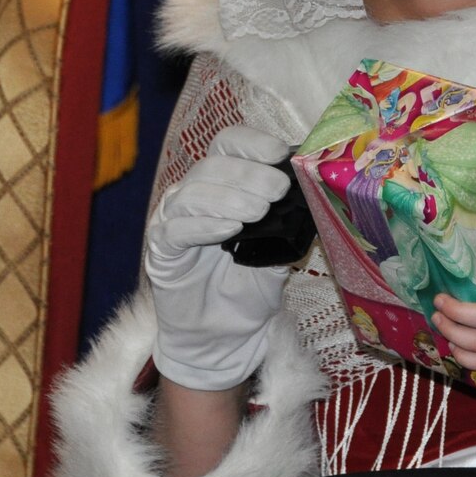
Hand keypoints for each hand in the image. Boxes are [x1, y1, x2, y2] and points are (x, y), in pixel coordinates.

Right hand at [144, 124, 293, 390]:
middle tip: (277, 192)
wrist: (227, 334)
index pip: (229, 143)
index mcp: (224, 183)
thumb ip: (289, 216)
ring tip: (258, 213)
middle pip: (212, 164)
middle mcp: (194, 194)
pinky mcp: (162, 251)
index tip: (280, 154)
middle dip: (248, 173)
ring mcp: (174, 220)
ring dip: (229, 197)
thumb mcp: (280, 245)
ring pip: (192, 192)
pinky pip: (175, 229)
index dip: (252, 143)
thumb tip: (313, 188)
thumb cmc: (252, 285)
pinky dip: (203, 225)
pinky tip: (229, 230)